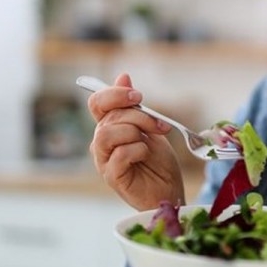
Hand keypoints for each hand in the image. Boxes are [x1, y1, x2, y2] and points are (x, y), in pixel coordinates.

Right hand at [86, 73, 184, 209]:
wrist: (170, 190)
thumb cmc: (158, 161)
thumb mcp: (150, 127)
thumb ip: (134, 106)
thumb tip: (123, 76)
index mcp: (109, 127)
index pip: (97, 102)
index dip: (115, 94)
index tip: (138, 97)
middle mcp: (102, 142)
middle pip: (109, 117)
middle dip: (139, 116)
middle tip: (158, 125)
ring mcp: (104, 160)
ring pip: (108, 134)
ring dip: (135, 132)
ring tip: (149, 142)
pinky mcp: (112, 176)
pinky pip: (120, 154)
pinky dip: (138, 150)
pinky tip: (146, 155)